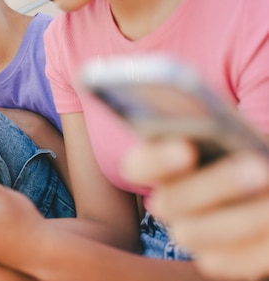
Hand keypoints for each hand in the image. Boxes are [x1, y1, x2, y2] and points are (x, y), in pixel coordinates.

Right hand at [122, 138, 268, 279]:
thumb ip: (212, 130)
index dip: (155, 161)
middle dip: (213, 185)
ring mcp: (188, 231)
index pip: (136, 166)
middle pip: (170, 202)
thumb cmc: (239, 146)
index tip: (184, 150)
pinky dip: (252, 246)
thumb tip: (219, 133)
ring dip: (239, 218)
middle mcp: (167, 201)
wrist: (260, 174)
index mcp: (157, 164)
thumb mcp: (225, 131)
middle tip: (256, 168)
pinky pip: (223, 262)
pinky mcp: (214, 257)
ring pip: (192, 234)